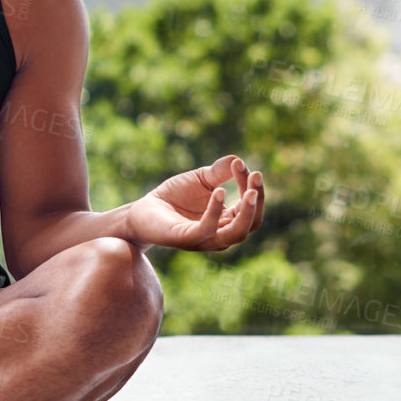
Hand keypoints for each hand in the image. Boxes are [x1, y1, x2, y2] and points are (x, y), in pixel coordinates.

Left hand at [126, 155, 264, 251]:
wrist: (142, 210)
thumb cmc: (174, 197)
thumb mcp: (201, 179)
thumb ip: (220, 171)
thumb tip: (238, 160)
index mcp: (227, 221)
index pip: (251, 208)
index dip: (253, 188)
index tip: (244, 165)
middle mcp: (220, 235)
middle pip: (251, 224)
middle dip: (257, 201)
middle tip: (256, 176)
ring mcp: (204, 240)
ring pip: (236, 234)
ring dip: (246, 212)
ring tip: (249, 190)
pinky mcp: (185, 239)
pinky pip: (206, 230)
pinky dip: (215, 211)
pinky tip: (219, 191)